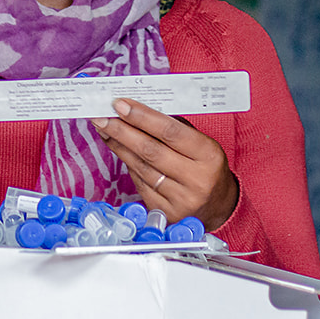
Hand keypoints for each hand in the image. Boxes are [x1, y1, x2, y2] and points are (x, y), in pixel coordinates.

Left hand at [91, 98, 239, 230]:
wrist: (218, 206)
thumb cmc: (205, 167)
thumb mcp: (201, 144)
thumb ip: (174, 128)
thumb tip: (137, 111)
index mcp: (208, 156)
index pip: (170, 132)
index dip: (142, 117)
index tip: (120, 105)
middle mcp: (196, 180)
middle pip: (150, 151)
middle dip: (121, 131)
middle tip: (101, 116)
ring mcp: (180, 200)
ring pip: (141, 168)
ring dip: (119, 146)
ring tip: (104, 129)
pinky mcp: (165, 214)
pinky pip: (139, 184)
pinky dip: (128, 165)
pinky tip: (120, 151)